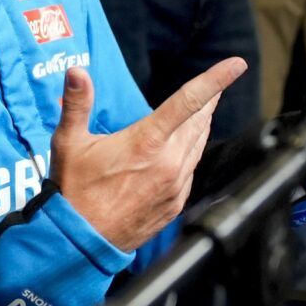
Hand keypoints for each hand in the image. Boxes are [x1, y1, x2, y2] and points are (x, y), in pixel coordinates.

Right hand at [50, 58, 246, 252]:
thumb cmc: (74, 190)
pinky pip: (191, 171)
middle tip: (217, 85)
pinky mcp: (175, 204)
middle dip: (209, 100)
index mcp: (147, 142)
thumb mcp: (69, 142)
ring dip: (202, 125)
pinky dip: (190, 154)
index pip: (188, 101)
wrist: (81, 241)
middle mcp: (169, 163)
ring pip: (198, 145)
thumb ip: (77, 103)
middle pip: (199, 121)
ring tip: (205, 111)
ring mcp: (175, 186)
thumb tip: (77, 71)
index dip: (215, 80)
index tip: (236, 64)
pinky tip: (184, 150)